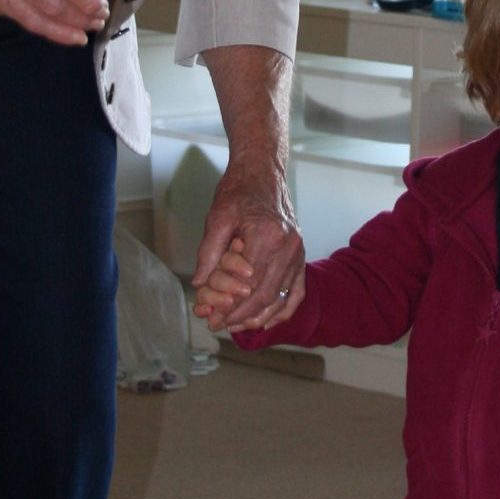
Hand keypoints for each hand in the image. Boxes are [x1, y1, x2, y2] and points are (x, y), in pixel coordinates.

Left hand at [192, 161, 303, 330]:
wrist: (263, 171)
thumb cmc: (238, 191)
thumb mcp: (217, 218)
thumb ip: (208, 253)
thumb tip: (199, 284)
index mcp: (267, 237)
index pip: (248, 285)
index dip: (230, 307)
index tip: (211, 318)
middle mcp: (288, 247)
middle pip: (265, 295)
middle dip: (241, 316)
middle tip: (219, 326)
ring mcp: (298, 252)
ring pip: (282, 296)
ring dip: (260, 316)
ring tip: (237, 327)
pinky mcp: (300, 254)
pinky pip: (296, 290)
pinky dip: (283, 309)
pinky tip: (267, 321)